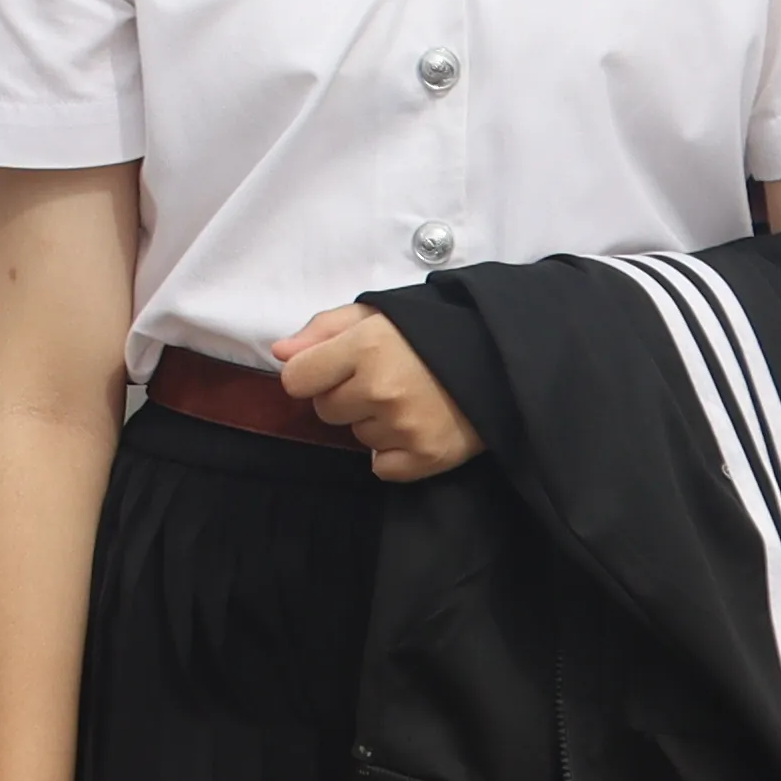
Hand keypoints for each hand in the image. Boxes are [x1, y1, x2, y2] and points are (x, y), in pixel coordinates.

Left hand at [273, 305, 480, 481]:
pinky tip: (417, 426)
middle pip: (325, 410)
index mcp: (366, 346)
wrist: (501, 360)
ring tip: (409, 399)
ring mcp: (403, 426)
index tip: (335, 368)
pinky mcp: (426, 457)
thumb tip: (280, 353)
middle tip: (384, 380)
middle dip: (345, 396)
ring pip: (355, 436)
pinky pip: (381, 467)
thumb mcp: (376, 314)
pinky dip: (394, 453)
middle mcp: (380, 389)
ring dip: (373, 422)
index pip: (296, 380)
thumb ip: (323, 329)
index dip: (312, 373)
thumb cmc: (432, 332)